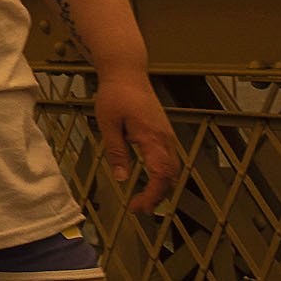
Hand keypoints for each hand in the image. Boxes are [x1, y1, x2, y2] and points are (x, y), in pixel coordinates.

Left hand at [95, 72, 179, 212]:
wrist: (127, 72)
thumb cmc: (115, 95)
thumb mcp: (108, 123)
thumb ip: (116, 151)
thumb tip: (122, 178)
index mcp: (152, 138)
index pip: (161, 175)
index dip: (153, 195)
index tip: (139, 207)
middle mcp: (166, 139)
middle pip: (170, 176)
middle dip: (157, 196)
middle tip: (138, 208)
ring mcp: (167, 136)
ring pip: (172, 169)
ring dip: (161, 187)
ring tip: (143, 199)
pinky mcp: (164, 133)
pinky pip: (169, 160)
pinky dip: (163, 175)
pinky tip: (151, 180)